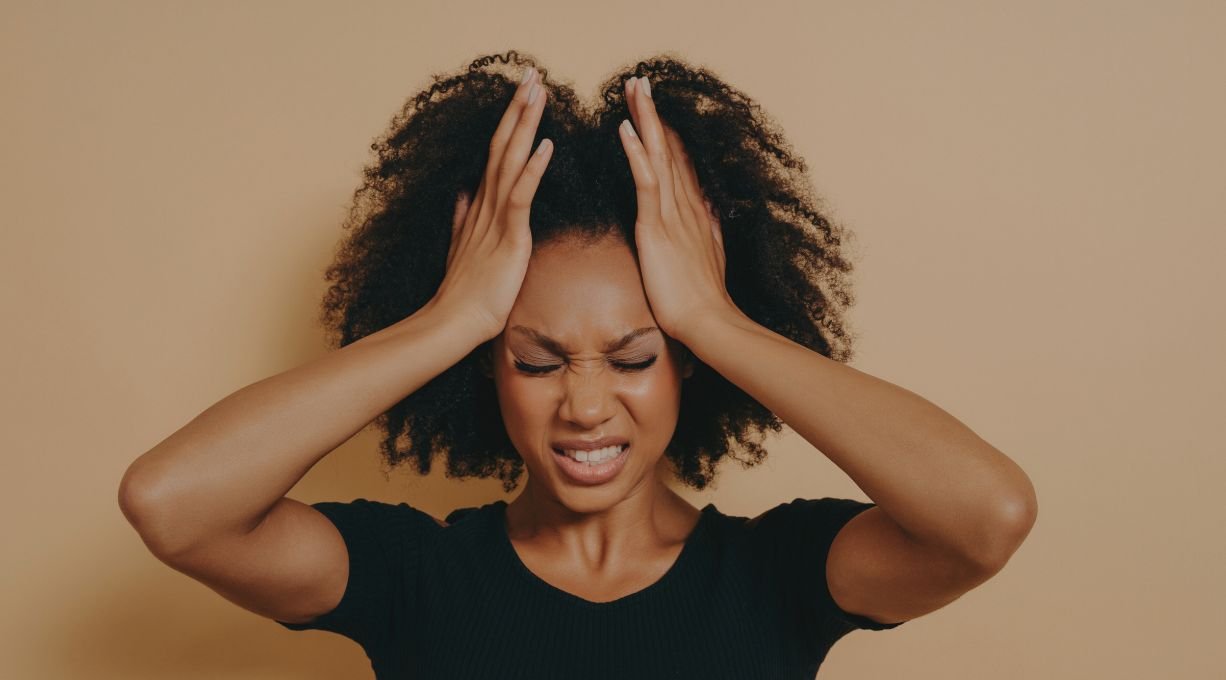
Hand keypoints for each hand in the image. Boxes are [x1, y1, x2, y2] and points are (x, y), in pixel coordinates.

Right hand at [431, 67, 552, 340]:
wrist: (455, 322)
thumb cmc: (465, 292)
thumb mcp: (463, 246)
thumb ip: (464, 217)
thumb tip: (462, 193)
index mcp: (482, 205)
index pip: (497, 152)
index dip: (510, 120)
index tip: (522, 92)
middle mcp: (486, 203)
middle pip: (503, 144)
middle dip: (519, 107)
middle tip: (532, 73)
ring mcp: (495, 217)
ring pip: (511, 159)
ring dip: (525, 124)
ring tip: (538, 92)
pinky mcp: (509, 236)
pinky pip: (521, 196)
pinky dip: (532, 169)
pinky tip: (545, 145)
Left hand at [618, 75, 737, 342]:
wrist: (709, 322)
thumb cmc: (703, 301)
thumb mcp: (709, 257)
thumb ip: (708, 229)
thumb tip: (713, 210)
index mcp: (693, 212)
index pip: (678, 162)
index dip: (667, 133)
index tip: (656, 108)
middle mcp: (686, 205)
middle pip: (668, 149)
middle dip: (653, 114)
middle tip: (639, 82)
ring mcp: (673, 214)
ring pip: (657, 156)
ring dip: (644, 119)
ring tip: (632, 89)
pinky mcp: (657, 228)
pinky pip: (645, 183)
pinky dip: (636, 154)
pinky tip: (625, 130)